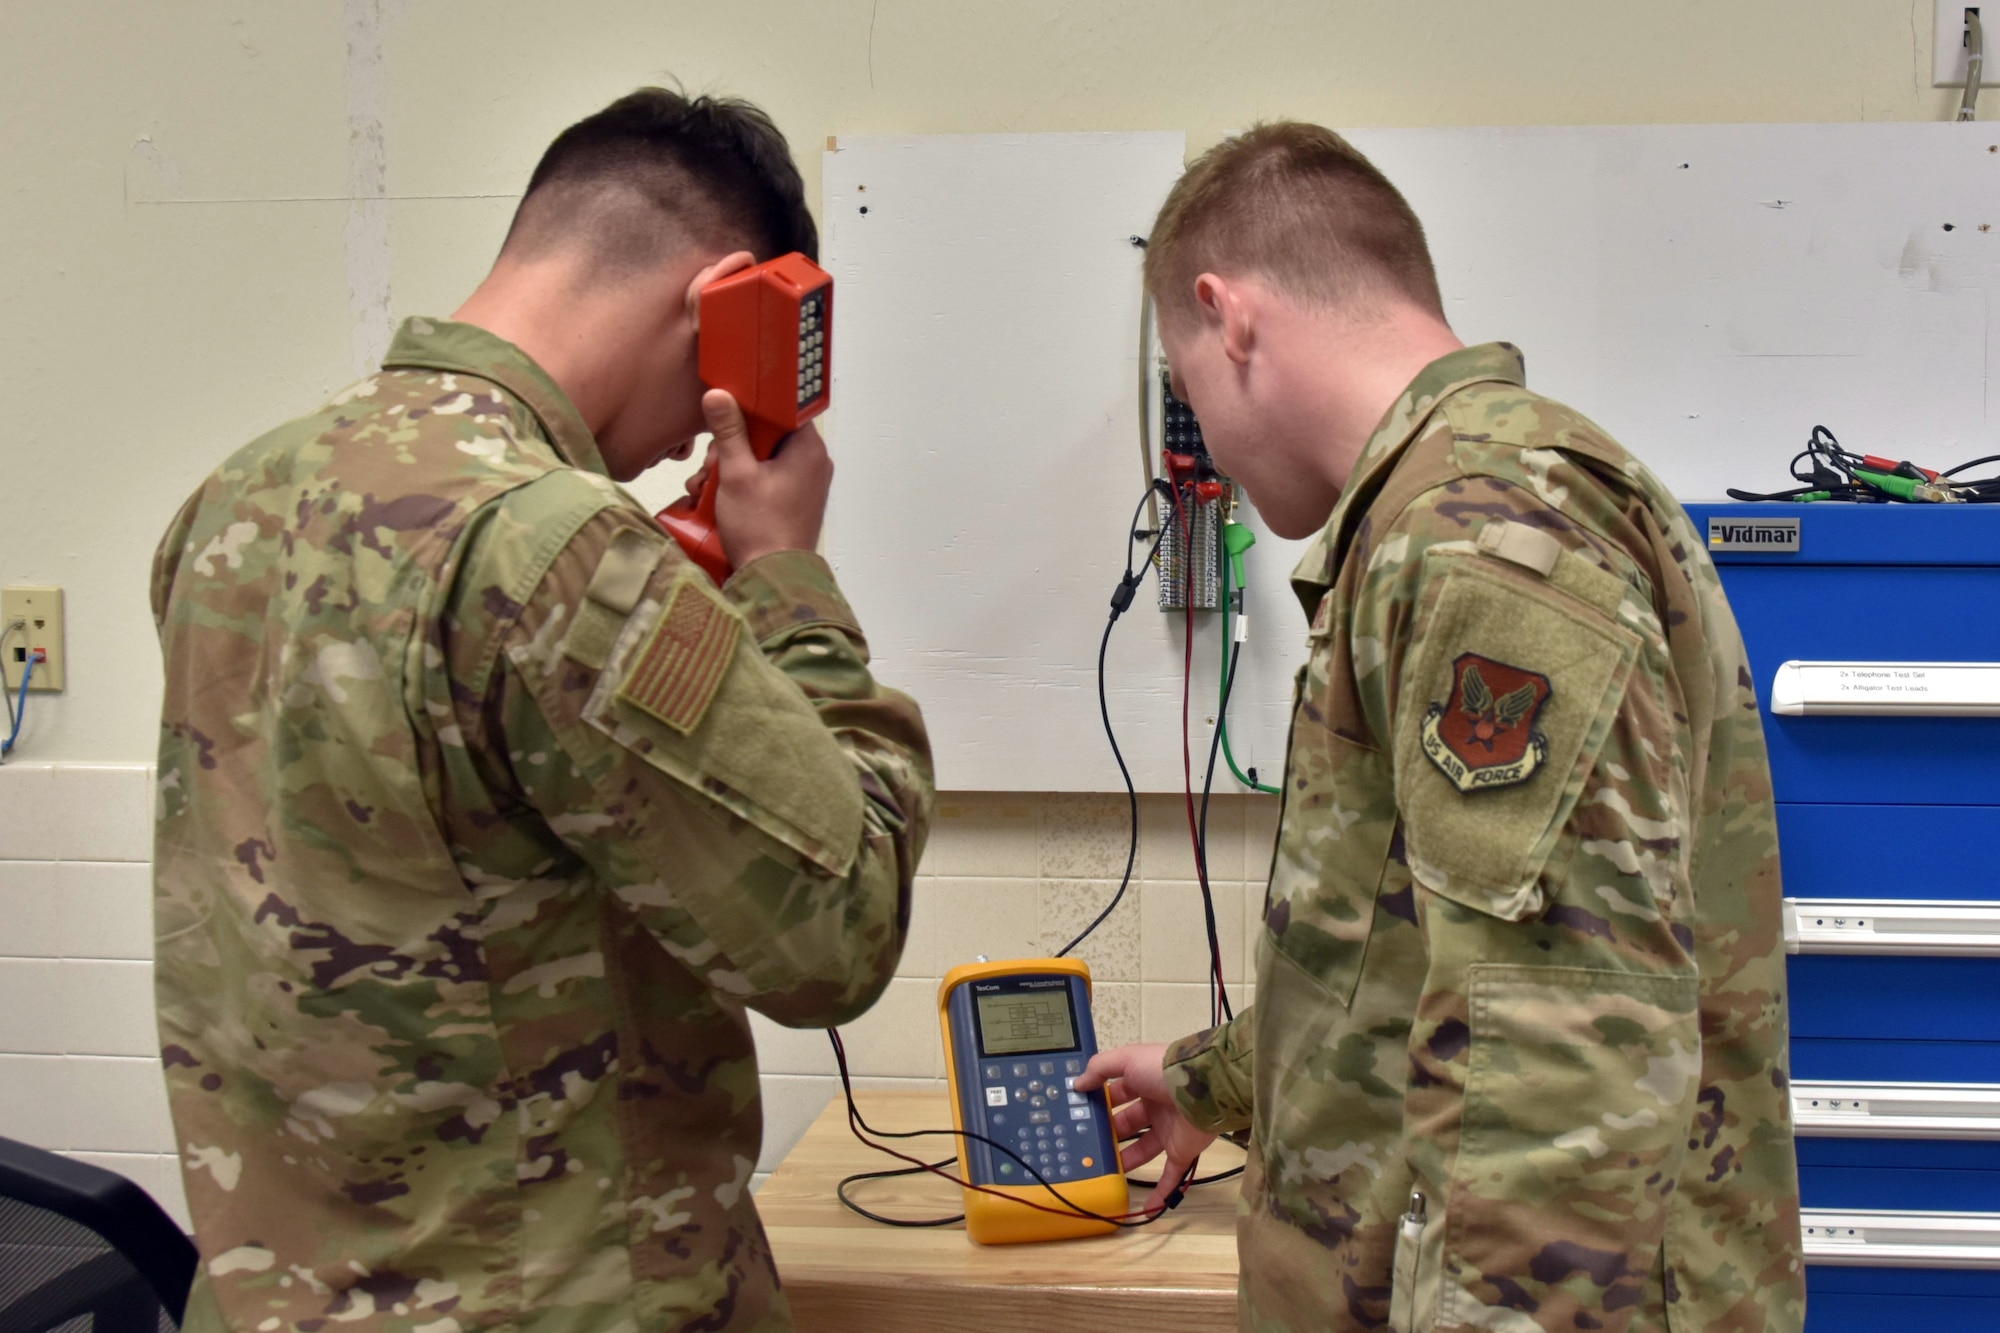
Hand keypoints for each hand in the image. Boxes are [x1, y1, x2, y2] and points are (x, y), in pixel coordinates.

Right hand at [696, 388, 831, 568]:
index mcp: (808, 449)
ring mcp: (804, 484)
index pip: (782, 410)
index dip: (750, 411)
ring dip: (729, 469)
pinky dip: (740, 486)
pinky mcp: (792, 502)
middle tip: (712, 466)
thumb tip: (718, 394)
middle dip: (731, 448)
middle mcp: (812, 463)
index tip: (727, 420)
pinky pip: (764, 481)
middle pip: (766, 436)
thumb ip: (728, 431)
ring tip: (706, 486)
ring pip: (760, 459)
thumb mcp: (737, 473)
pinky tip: (714, 498)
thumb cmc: (760, 528)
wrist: (772, 578)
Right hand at [1074, 1042, 1217, 1213]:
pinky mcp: (1182, 1152)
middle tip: (1086, 1147)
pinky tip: (1143, 1207)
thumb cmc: (1163, 1070)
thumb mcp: (1127, 1059)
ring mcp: (1169, 1130)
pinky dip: (1159, 1192)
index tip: (1080, 1116)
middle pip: (1127, 1124)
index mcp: (1144, 1082)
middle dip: (1108, 1134)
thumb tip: (1078, 1084)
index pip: (1117, 1094)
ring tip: (1101, 1172)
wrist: (1204, 1088)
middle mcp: (1156, 1106)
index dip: (1100, 1103)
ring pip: (1142, 1150)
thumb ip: (1100, 1068)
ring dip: (1124, 1161)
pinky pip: (1170, 1176)